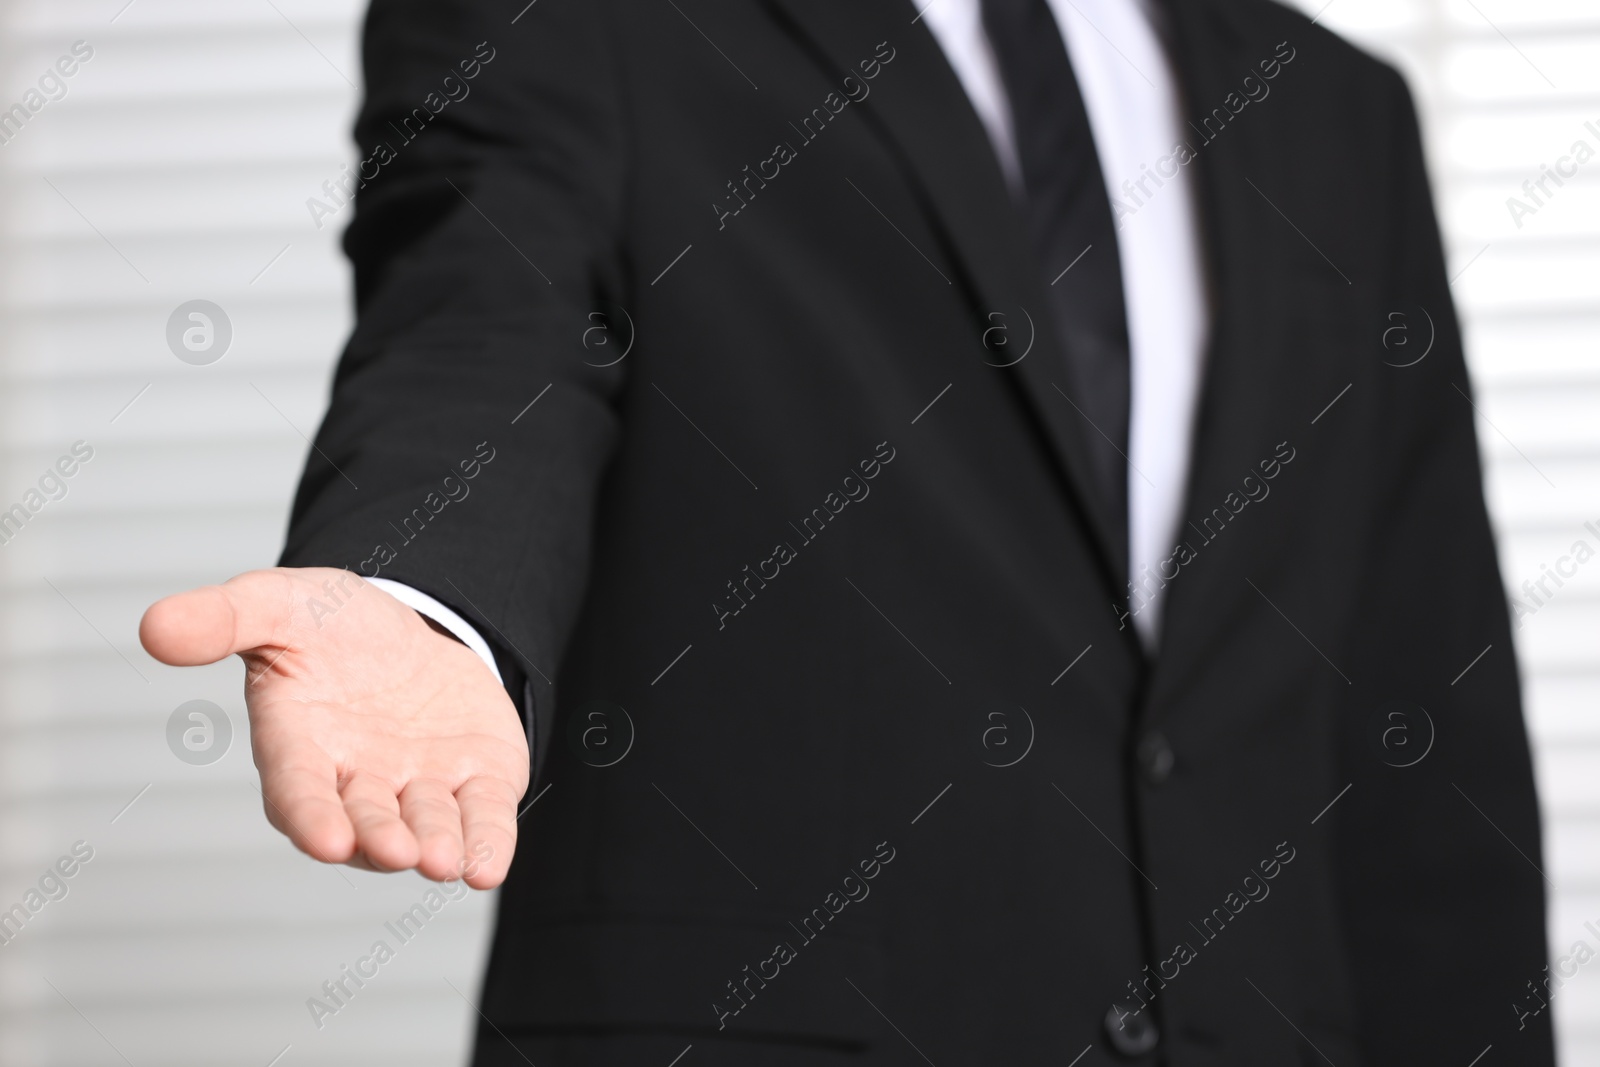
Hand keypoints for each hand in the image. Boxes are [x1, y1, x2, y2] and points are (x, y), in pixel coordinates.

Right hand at [140, 567, 527, 887]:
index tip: (326, 840)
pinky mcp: (475, 781)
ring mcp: (417, 786)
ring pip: (426, 826)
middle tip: (394, 851)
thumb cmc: (328, 627)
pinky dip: (487, 841)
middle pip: (365, 819)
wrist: (408, 626)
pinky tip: (488, 864)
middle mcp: (357, 780)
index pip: (298, 789)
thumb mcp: (279, 603)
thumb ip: (224, 618)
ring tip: (444, 862)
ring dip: (436, 846)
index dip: (310, 815)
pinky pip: (482, 818)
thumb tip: (154, 627)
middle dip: (378, 838)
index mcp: (300, 745)